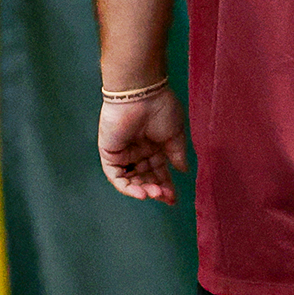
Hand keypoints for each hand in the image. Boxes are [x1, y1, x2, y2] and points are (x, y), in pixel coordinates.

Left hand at [98, 89, 187, 204]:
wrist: (142, 96)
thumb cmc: (162, 110)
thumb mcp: (175, 135)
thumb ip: (177, 155)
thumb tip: (183, 171)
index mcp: (155, 146)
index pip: (159, 170)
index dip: (166, 185)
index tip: (174, 199)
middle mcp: (139, 151)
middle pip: (145, 177)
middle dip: (155, 189)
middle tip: (165, 197)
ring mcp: (124, 154)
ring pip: (132, 179)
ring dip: (143, 189)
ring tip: (154, 194)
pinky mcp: (110, 154)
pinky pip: (117, 176)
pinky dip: (127, 186)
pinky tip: (141, 192)